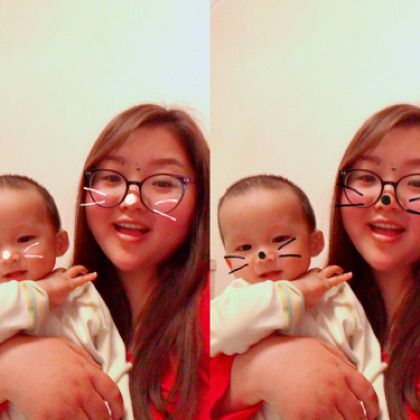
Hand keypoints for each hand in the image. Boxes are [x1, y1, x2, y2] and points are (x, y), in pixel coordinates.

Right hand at [0, 335, 123, 419]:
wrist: (16, 361)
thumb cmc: (43, 352)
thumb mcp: (71, 349)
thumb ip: (88, 363)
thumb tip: (100, 373)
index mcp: (87, 373)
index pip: (112, 392)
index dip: (119, 406)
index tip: (118, 413)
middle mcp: (80, 391)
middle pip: (101, 414)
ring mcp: (65, 407)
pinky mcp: (48, 419)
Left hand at [38, 265, 96, 306]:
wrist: (37, 292)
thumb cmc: (51, 299)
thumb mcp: (61, 300)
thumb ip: (65, 295)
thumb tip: (64, 293)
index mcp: (69, 284)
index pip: (82, 280)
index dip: (89, 277)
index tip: (95, 274)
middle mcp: (64, 277)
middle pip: (75, 269)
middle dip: (81, 269)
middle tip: (84, 270)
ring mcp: (55, 275)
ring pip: (63, 269)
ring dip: (66, 271)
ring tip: (66, 274)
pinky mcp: (47, 275)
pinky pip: (53, 273)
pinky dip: (55, 275)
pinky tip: (53, 278)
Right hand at [226, 336, 378, 419]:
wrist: (265, 363)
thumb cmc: (291, 352)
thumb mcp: (319, 346)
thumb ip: (340, 359)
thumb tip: (354, 372)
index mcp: (339, 371)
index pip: (367, 393)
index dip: (373, 407)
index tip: (370, 413)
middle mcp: (334, 390)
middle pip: (357, 415)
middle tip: (351, 419)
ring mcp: (320, 406)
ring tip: (335, 418)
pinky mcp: (306, 419)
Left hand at [294, 265, 351, 307]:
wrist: (293, 292)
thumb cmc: (306, 299)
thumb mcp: (317, 300)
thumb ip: (320, 295)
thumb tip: (320, 293)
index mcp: (325, 284)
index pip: (337, 280)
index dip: (344, 277)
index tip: (350, 274)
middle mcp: (319, 276)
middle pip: (330, 269)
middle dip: (336, 269)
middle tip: (339, 270)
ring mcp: (310, 274)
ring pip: (319, 268)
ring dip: (323, 270)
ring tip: (323, 274)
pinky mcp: (303, 274)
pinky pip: (310, 272)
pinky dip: (312, 274)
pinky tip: (309, 277)